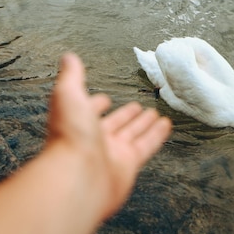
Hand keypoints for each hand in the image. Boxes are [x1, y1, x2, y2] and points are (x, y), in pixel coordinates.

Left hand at [48, 52, 171, 218]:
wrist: (78, 176)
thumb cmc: (69, 136)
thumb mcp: (68, 95)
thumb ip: (71, 76)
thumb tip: (68, 57)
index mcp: (78, 123)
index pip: (89, 111)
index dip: (97, 104)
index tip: (105, 99)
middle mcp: (94, 140)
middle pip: (114, 125)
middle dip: (125, 115)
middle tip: (136, 106)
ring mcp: (112, 154)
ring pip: (132, 135)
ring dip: (143, 124)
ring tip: (154, 114)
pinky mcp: (129, 164)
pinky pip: (147, 145)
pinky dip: (157, 135)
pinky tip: (166, 125)